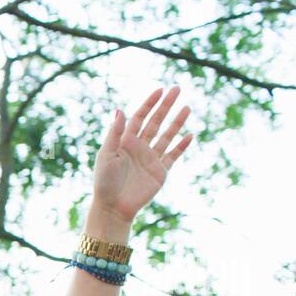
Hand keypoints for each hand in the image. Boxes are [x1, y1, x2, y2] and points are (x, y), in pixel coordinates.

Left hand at [90, 86, 192, 227]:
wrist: (113, 207)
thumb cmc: (105, 181)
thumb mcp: (106, 155)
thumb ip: (115, 133)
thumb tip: (120, 109)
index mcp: (125, 141)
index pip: (140, 117)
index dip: (149, 103)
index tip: (160, 90)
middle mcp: (139, 147)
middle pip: (155, 122)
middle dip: (166, 106)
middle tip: (177, 89)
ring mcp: (150, 159)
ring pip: (167, 136)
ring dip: (176, 122)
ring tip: (187, 108)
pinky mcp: (159, 172)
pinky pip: (173, 156)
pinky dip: (181, 146)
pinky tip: (190, 135)